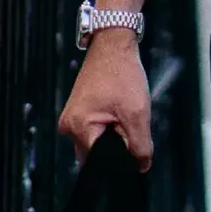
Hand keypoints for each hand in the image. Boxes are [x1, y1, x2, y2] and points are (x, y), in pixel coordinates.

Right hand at [60, 27, 152, 166]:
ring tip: (124, 113)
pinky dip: (111, 126)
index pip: (100, 163)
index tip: (135, 150)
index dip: (121, 160)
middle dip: (118, 146)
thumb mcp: (137, 112)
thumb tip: (141, 167)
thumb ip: (140, 145)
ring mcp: (72, 119)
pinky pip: (96, 130)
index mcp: (79, 128)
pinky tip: (119, 111)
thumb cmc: (121, 72)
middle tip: (130, 125)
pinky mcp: (79, 112)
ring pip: (99, 142)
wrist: (112, 44)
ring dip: (115, 136)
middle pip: (98, 155)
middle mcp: (69, 127)